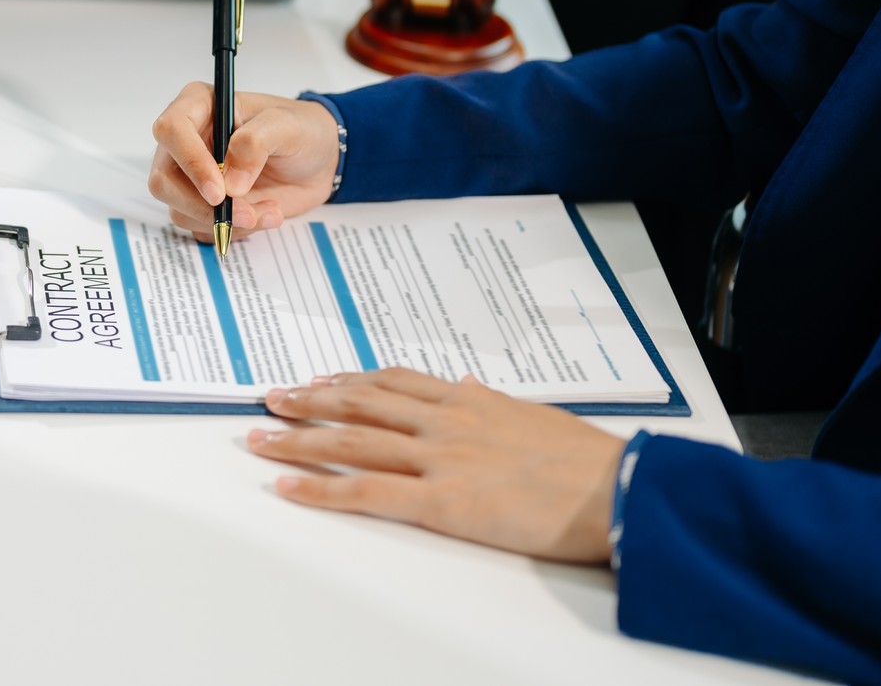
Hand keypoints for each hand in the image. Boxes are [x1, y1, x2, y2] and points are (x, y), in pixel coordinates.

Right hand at [147, 83, 339, 240]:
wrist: (320, 160)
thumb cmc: (301, 130)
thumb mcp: (286, 126)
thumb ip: (255, 143)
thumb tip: (231, 182)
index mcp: (199, 106)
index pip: (171, 130)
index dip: (190, 162)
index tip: (220, 190)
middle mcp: (188, 142)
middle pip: (163, 180)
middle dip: (202, 205)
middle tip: (246, 213)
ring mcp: (192, 176)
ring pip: (180, 210)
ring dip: (225, 221)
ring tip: (268, 210)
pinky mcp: (204, 203)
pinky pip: (201, 227)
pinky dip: (234, 230)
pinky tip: (262, 214)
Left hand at [248, 368, 624, 563]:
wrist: (619, 491)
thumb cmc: (589, 462)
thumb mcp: (534, 417)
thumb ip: (490, 404)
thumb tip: (464, 387)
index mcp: (468, 400)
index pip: (393, 382)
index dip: (349, 379)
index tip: (319, 379)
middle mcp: (445, 421)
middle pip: (359, 403)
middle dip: (309, 400)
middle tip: (271, 399)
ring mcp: (439, 458)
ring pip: (349, 440)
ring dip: (298, 438)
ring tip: (261, 437)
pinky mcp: (441, 500)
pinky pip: (365, 491)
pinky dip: (321, 487)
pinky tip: (289, 485)